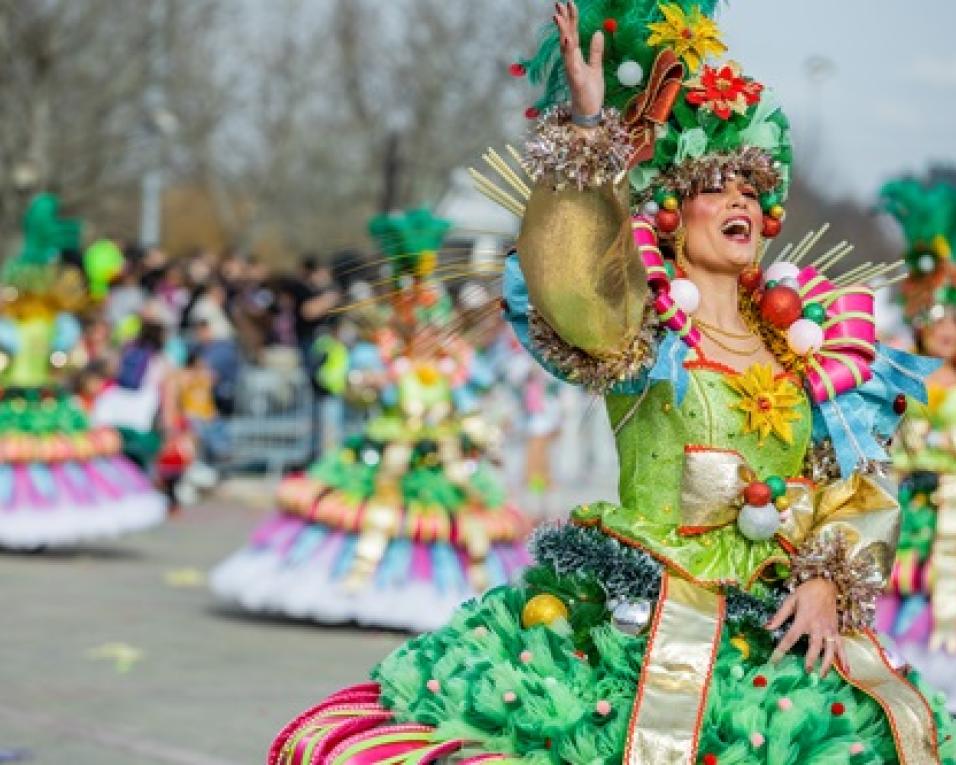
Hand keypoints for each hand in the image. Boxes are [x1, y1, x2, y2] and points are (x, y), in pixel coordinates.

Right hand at [553, 1, 604, 117]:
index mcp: (576, 57)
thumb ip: (596, 51)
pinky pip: (571, 62)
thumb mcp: (596, 68)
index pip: (573, 34)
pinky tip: (568, 39)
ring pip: (565, 47)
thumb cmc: (590, 92)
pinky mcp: (575, 78)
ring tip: (559, 16)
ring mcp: (571, 69)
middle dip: (563, 20)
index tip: (569, 3)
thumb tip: (597, 32)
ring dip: (562, 32)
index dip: (571, 19)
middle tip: (559, 3)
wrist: (588, 112)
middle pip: (566, 36)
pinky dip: (568, 50)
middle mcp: (570, 61)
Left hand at [766, 578, 848, 677]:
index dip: (781, 650)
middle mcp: (818, 627)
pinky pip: (842, 647)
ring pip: (830, 650)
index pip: (790, 638)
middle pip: (814, 647)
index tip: (774, 661)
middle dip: (810, 660)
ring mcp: (829, 630)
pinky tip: (847, 671)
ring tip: (822, 676)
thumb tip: (766, 627)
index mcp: (803, 620)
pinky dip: (845, 659)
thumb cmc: (806, 592)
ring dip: (827, 664)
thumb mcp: (790, 600)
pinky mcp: (836, 631)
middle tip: (806, 672)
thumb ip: (779, 616)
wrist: (826, 585)